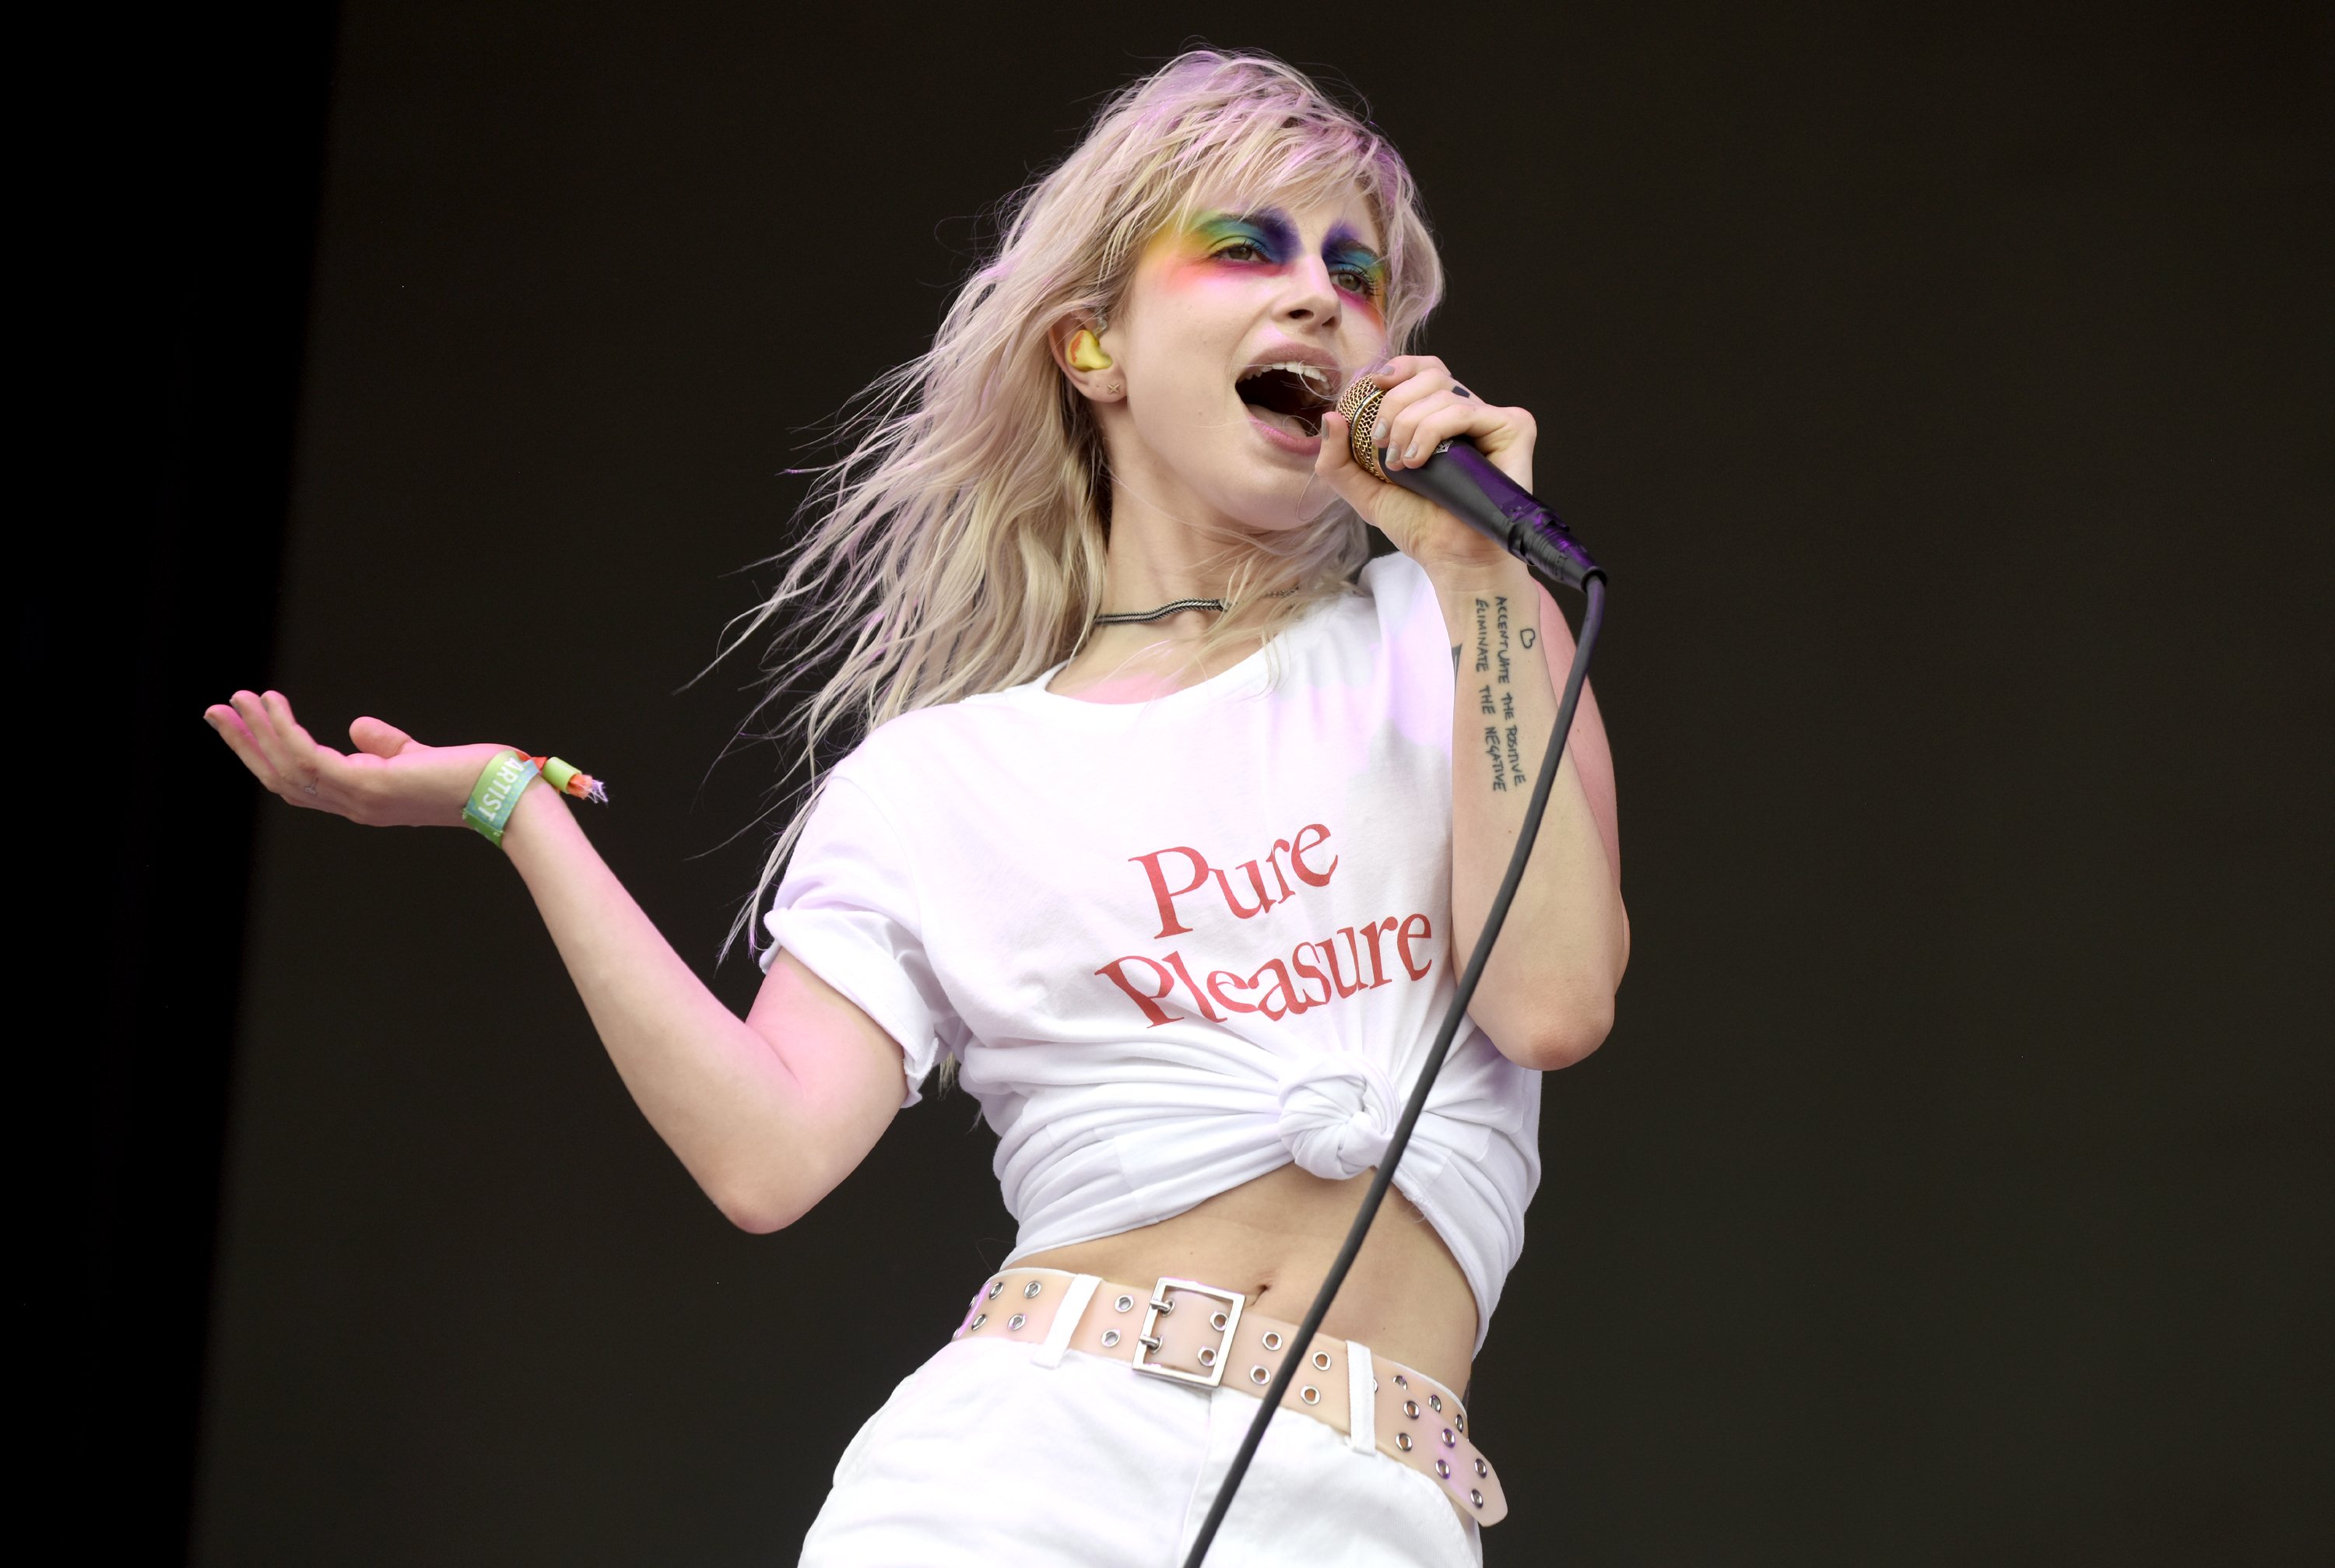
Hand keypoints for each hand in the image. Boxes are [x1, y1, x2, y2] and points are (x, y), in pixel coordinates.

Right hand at [204, 690, 516, 827]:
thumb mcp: (416, 756)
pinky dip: (286, 733)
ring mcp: (358, 799)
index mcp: (359, 798)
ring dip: (259, 734)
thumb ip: (385, 745)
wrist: (504, 794)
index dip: (266, 754)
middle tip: (218, 710)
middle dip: (247, 744)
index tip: (242, 722)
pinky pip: (310, 759)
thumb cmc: (469, 776)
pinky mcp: (368, 786)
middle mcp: (352, 804)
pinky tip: (274, 705)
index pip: (300, 780)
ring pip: (287, 769)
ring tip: (241, 699)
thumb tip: (357, 727)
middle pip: (281, 778)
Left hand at [1315, 354, 1537, 577]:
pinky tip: (1420, 463)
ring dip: (1409, 425)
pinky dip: (1433, 431)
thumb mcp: (1365, 491)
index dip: (1397, 369)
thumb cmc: (1418, 526)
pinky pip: (1465, 410)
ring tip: (1402, 466)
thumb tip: (1331, 416)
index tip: (1370, 388)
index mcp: (1440, 417)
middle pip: (1430, 374)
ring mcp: (1492, 419)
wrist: (1451, 557)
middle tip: (1380, 443)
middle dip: (1394, 404)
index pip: (1423, 370)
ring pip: (1443, 392)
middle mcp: (1469, 413)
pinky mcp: (1513, 428)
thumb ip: (1338, 459)